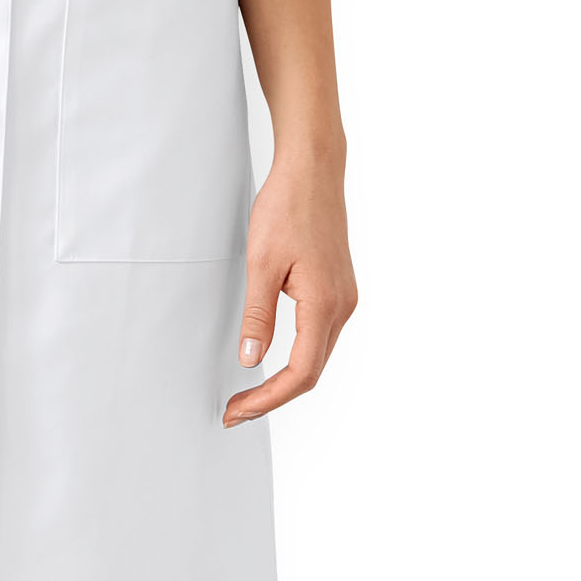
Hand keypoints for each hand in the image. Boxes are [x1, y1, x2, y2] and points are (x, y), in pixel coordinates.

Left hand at [224, 146, 356, 427]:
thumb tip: (251, 360)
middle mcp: (342, 306)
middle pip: (312, 371)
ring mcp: (344, 298)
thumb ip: (258, 315)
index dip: (268, 399)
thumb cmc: (287, 207)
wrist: (313, 170)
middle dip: (274, 396)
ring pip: (318, 355)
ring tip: (249, 392)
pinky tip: (274, 359)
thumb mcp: (262, 262)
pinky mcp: (339, 289)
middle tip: (236, 410)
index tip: (238, 410)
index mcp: (325, 304)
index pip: (301, 373)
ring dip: (286, 380)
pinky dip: (297, 356)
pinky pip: (320, 335)